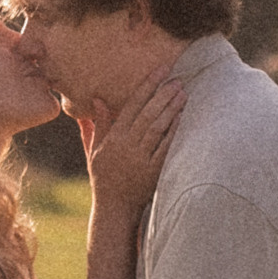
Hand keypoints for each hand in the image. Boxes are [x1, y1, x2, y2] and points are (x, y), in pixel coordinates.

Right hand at [80, 64, 183, 230]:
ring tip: (183, 93)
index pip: (132, 105)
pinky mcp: (154, 171)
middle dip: (163, 94)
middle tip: (177, 79)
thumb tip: (97, 99)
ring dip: (171, 109)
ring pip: (158, 128)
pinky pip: (166, 147)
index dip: (147, 86)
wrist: (114, 208)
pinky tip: (183, 118)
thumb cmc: (104, 177)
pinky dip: (174, 131)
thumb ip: (97, 124)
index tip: (160, 70)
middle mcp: (127, 146)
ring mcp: (141, 159)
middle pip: (148, 114)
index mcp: (113, 138)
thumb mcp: (94, 150)